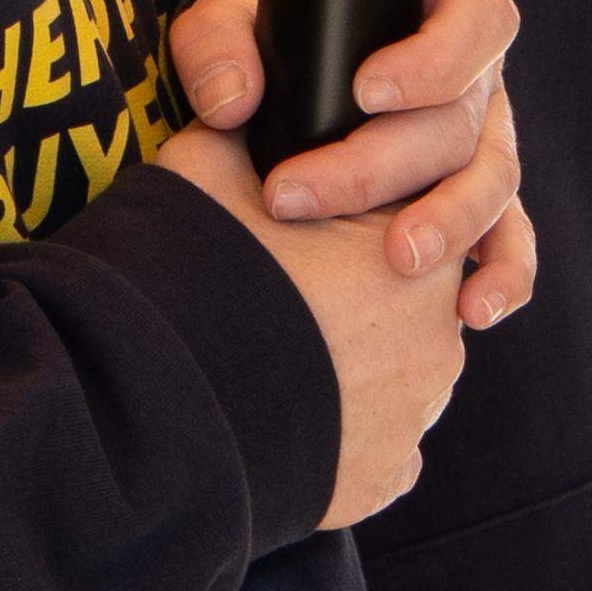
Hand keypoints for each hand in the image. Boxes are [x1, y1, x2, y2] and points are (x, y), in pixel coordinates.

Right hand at [156, 119, 471, 527]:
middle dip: (358, 287)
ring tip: (279, 351)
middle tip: (282, 284)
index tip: (295, 214)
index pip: (408, 207)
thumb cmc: (191, 268)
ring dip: (356, 359)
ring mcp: (412, 418)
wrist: (154, 402)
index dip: (348, 206)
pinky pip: (380, 446)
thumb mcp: (210, 163)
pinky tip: (293, 411)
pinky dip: (346, 430)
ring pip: (401, 372)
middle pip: (410, 293)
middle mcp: (437, 338)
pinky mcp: (380, 482)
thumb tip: (253, 108)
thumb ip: (253, 129)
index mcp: (415, 249)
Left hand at [166, 0, 532, 329]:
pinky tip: (471, 310)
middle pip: (462, 118)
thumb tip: (231, 101)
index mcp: (439, 6)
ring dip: (451, 221)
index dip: (435, 57)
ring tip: (398, 258)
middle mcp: (475, 76)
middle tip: (300, 195)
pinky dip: (502, 275)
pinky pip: (511, 239)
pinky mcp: (482, 203)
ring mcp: (484, 142)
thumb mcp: (230, 17)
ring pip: (494, 180)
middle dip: (385, 162)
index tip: (364, 91)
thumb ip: (216, 43)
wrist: (280, 90)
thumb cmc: (270, 40)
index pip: (476, 19)